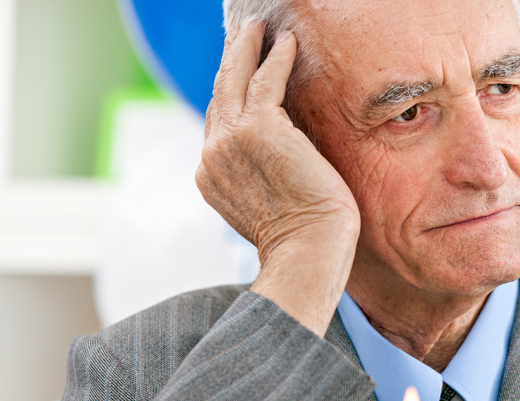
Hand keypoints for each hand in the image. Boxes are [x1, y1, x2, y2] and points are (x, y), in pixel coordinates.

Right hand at [196, 22, 359, 335]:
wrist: (308, 252)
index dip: (227, 94)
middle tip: (242, 34)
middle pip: (219, 94)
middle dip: (230, 61)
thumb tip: (279, 168)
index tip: (237, 72)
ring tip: (259, 28)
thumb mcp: (270, 210)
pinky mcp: (260, 129)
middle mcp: (213, 155)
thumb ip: (261, 183)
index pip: (217, 123)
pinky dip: (276, 59)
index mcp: (211, 177)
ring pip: (235, 79)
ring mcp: (231, 140)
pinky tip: (287, 44)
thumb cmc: (304, 242)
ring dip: (247, 49)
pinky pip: (266, 81)